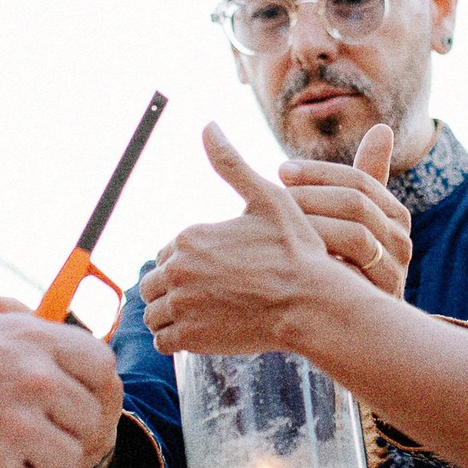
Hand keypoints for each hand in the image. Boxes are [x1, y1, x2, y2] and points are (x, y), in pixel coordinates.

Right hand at [0, 297, 119, 467]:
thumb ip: (26, 333)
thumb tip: (60, 343)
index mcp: (34, 340)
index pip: (102, 366)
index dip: (91, 387)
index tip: (72, 399)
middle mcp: (35, 380)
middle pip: (89, 418)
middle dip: (65, 429)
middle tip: (31, 432)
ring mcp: (18, 428)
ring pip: (68, 457)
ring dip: (42, 461)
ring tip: (8, 453)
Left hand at [138, 124, 377, 356]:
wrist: (313, 302)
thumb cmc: (297, 251)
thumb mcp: (268, 198)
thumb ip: (231, 164)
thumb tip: (209, 125)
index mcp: (190, 236)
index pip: (169, 252)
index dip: (189, 263)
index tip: (215, 273)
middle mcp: (178, 268)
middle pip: (155, 283)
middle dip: (175, 290)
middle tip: (209, 299)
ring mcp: (182, 305)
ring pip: (154, 314)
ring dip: (172, 316)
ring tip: (204, 318)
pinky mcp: (190, 337)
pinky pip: (163, 342)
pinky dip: (176, 340)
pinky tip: (202, 335)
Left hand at [280, 123, 409, 296]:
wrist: (350, 325)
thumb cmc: (341, 262)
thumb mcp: (346, 218)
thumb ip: (360, 176)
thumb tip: (382, 127)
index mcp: (395, 214)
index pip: (359, 179)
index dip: (318, 173)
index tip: (279, 171)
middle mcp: (402, 240)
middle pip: (357, 204)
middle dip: (311, 197)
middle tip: (272, 196)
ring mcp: (394, 271)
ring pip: (356, 235)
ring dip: (311, 227)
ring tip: (276, 227)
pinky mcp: (379, 302)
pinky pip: (350, 274)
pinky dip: (318, 264)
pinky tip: (285, 261)